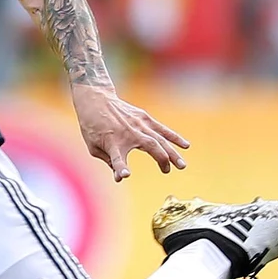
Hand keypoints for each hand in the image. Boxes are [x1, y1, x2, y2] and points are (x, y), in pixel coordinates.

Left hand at [71, 87, 189, 180]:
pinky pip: (161, 129)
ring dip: (172, 152)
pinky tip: (186, 145)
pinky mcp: (144, 118)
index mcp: (111, 142)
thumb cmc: (92, 126)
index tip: (125, 175)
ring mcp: (138, 124)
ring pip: (159, 139)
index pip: (116, 158)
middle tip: (166, 171)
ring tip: (181, 165)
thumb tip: (121, 178)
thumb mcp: (94, 146)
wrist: (96, 100)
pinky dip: (174, 137)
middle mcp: (127, 133)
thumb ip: (110, 162)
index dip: (120, 167)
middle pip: (148, 147)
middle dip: (160, 159)